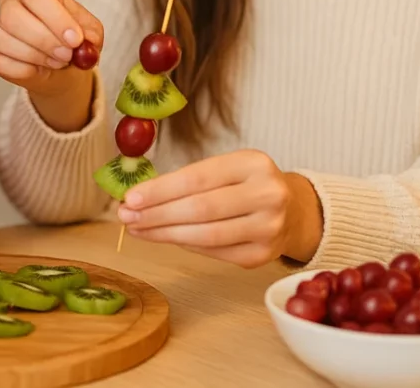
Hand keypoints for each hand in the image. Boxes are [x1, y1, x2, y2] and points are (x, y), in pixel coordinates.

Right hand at [0, 0, 103, 131]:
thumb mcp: (91, 33)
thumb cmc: (76, 41)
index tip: (74, 38)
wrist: (68, 68)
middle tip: (67, 54)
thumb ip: (90, 33)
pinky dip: (27, 71)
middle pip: (11, 13)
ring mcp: (0, 29)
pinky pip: (3, 63)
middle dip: (43, 38)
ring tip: (59, 61)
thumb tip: (80, 40)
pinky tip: (42, 68)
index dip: (54, 15)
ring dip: (37, 56)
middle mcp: (12, 3)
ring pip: (2, 38)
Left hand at [116, 150, 323, 266]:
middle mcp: (267, 195)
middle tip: (125, 216)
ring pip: (206, 235)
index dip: (161, 190)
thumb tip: (138, 198)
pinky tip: (164, 238)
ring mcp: (268, 228)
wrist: (294, 210)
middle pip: (200, 209)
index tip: (130, 197)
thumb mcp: (227, 168)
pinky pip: (214, 252)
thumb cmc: (247, 184)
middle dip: (157, 214)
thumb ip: (190, 180)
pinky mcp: (262, 255)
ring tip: (137, 229)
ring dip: (164, 234)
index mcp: (254, 163)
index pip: (198, 178)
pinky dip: (185, 244)